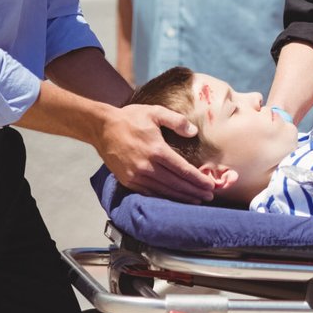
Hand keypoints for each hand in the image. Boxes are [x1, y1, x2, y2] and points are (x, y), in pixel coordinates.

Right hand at [99, 105, 215, 200]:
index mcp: (156, 150)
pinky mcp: (128, 181)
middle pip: (176, 184)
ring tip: (196, 200)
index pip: (183, 170)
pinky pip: (149, 193)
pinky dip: (164, 198)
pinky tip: (174, 199)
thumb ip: (177, 120)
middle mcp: (146, 166)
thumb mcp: (155, 112)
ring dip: (182, 197)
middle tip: (209, 196)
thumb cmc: (131, 118)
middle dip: (194, 192)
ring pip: (164, 191)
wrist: (102, 127)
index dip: (198, 180)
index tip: (211, 185)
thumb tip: (193, 131)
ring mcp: (136, 176)